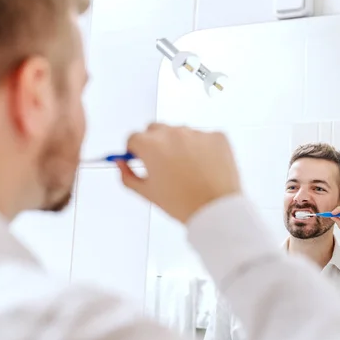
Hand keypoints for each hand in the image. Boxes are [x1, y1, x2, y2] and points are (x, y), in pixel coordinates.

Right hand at [116, 123, 240, 222]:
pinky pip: (204, 137)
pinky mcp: (217, 136)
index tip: (139, 158)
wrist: (216, 210)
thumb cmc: (182, 204)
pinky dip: (202, 148)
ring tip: (188, 170)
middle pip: (156, 130)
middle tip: (163, 164)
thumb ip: (128, 176)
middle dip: (155, 143)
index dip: (135, 150)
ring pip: (181, 133)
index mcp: (151, 145)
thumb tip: (121, 163)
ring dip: (179, 144)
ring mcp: (196, 132)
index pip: (133, 138)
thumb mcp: (148, 193)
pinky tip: (205, 167)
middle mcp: (173, 133)